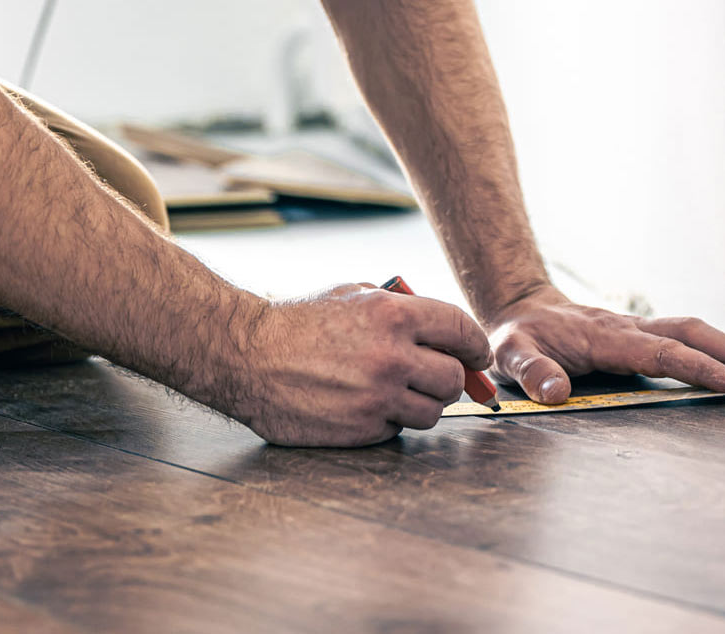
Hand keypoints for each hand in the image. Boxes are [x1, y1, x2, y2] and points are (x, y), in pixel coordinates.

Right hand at [231, 283, 489, 446]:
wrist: (247, 356)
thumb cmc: (299, 322)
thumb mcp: (353, 295)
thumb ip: (400, 309)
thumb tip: (443, 333)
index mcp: (394, 315)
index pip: (462, 331)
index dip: (476, 345)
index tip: (476, 355)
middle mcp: (392, 357)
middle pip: (454, 379)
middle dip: (449, 378)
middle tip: (434, 376)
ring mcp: (377, 397)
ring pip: (432, 411)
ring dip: (421, 403)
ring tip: (395, 390)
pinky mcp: (361, 429)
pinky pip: (396, 430)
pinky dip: (389, 420)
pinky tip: (364, 404)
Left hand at [486, 286, 724, 403]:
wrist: (519, 308)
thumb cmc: (517, 335)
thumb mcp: (510, 353)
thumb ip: (531, 371)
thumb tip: (556, 392)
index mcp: (602, 337)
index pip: (658, 351)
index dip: (695, 366)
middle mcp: (624, 328)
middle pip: (685, 331)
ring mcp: (631, 328)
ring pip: (686, 328)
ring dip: (724, 345)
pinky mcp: (633, 334)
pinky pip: (677, 335)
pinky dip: (707, 345)